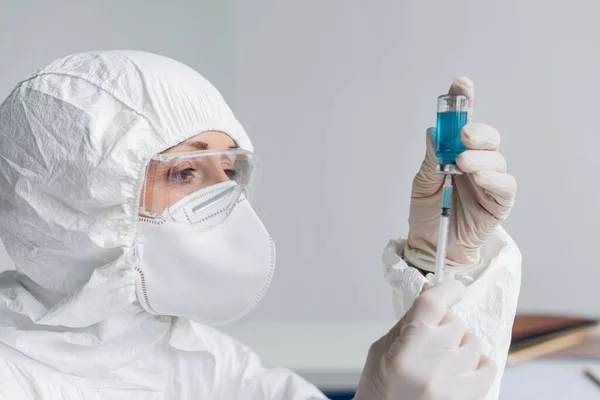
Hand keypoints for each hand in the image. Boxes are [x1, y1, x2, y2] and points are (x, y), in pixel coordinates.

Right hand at [354, 281, 495, 399]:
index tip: (454, 288)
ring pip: (474, 344)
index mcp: (405, 350)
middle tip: (432, 339)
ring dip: (462, 345)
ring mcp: (451, 386)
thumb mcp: (381, 350)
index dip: (447, 289)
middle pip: (456, 323)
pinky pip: (487, 369)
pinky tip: (463, 368)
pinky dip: (479, 364)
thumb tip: (431, 296)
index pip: (434, 304)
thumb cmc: (378, 391)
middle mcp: (431, 366)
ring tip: (446, 358)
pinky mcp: (464, 399)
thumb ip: (408, 324)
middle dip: (445, 326)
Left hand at [405, 77, 516, 269]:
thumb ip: (431, 160)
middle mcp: (476, 163)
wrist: (431, 246)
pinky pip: (505, 185)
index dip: (464, 102)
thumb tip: (434, 133)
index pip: (463, 123)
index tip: (461, 84)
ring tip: (462, 163)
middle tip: (464, 134)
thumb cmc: (427, 213)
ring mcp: (489, 181)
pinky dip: (494, 178)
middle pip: (487, 138)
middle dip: (478, 131)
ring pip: (497, 158)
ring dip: (481, 156)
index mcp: (455, 153)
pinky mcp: (499, 202)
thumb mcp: (422, 184)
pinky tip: (479, 176)